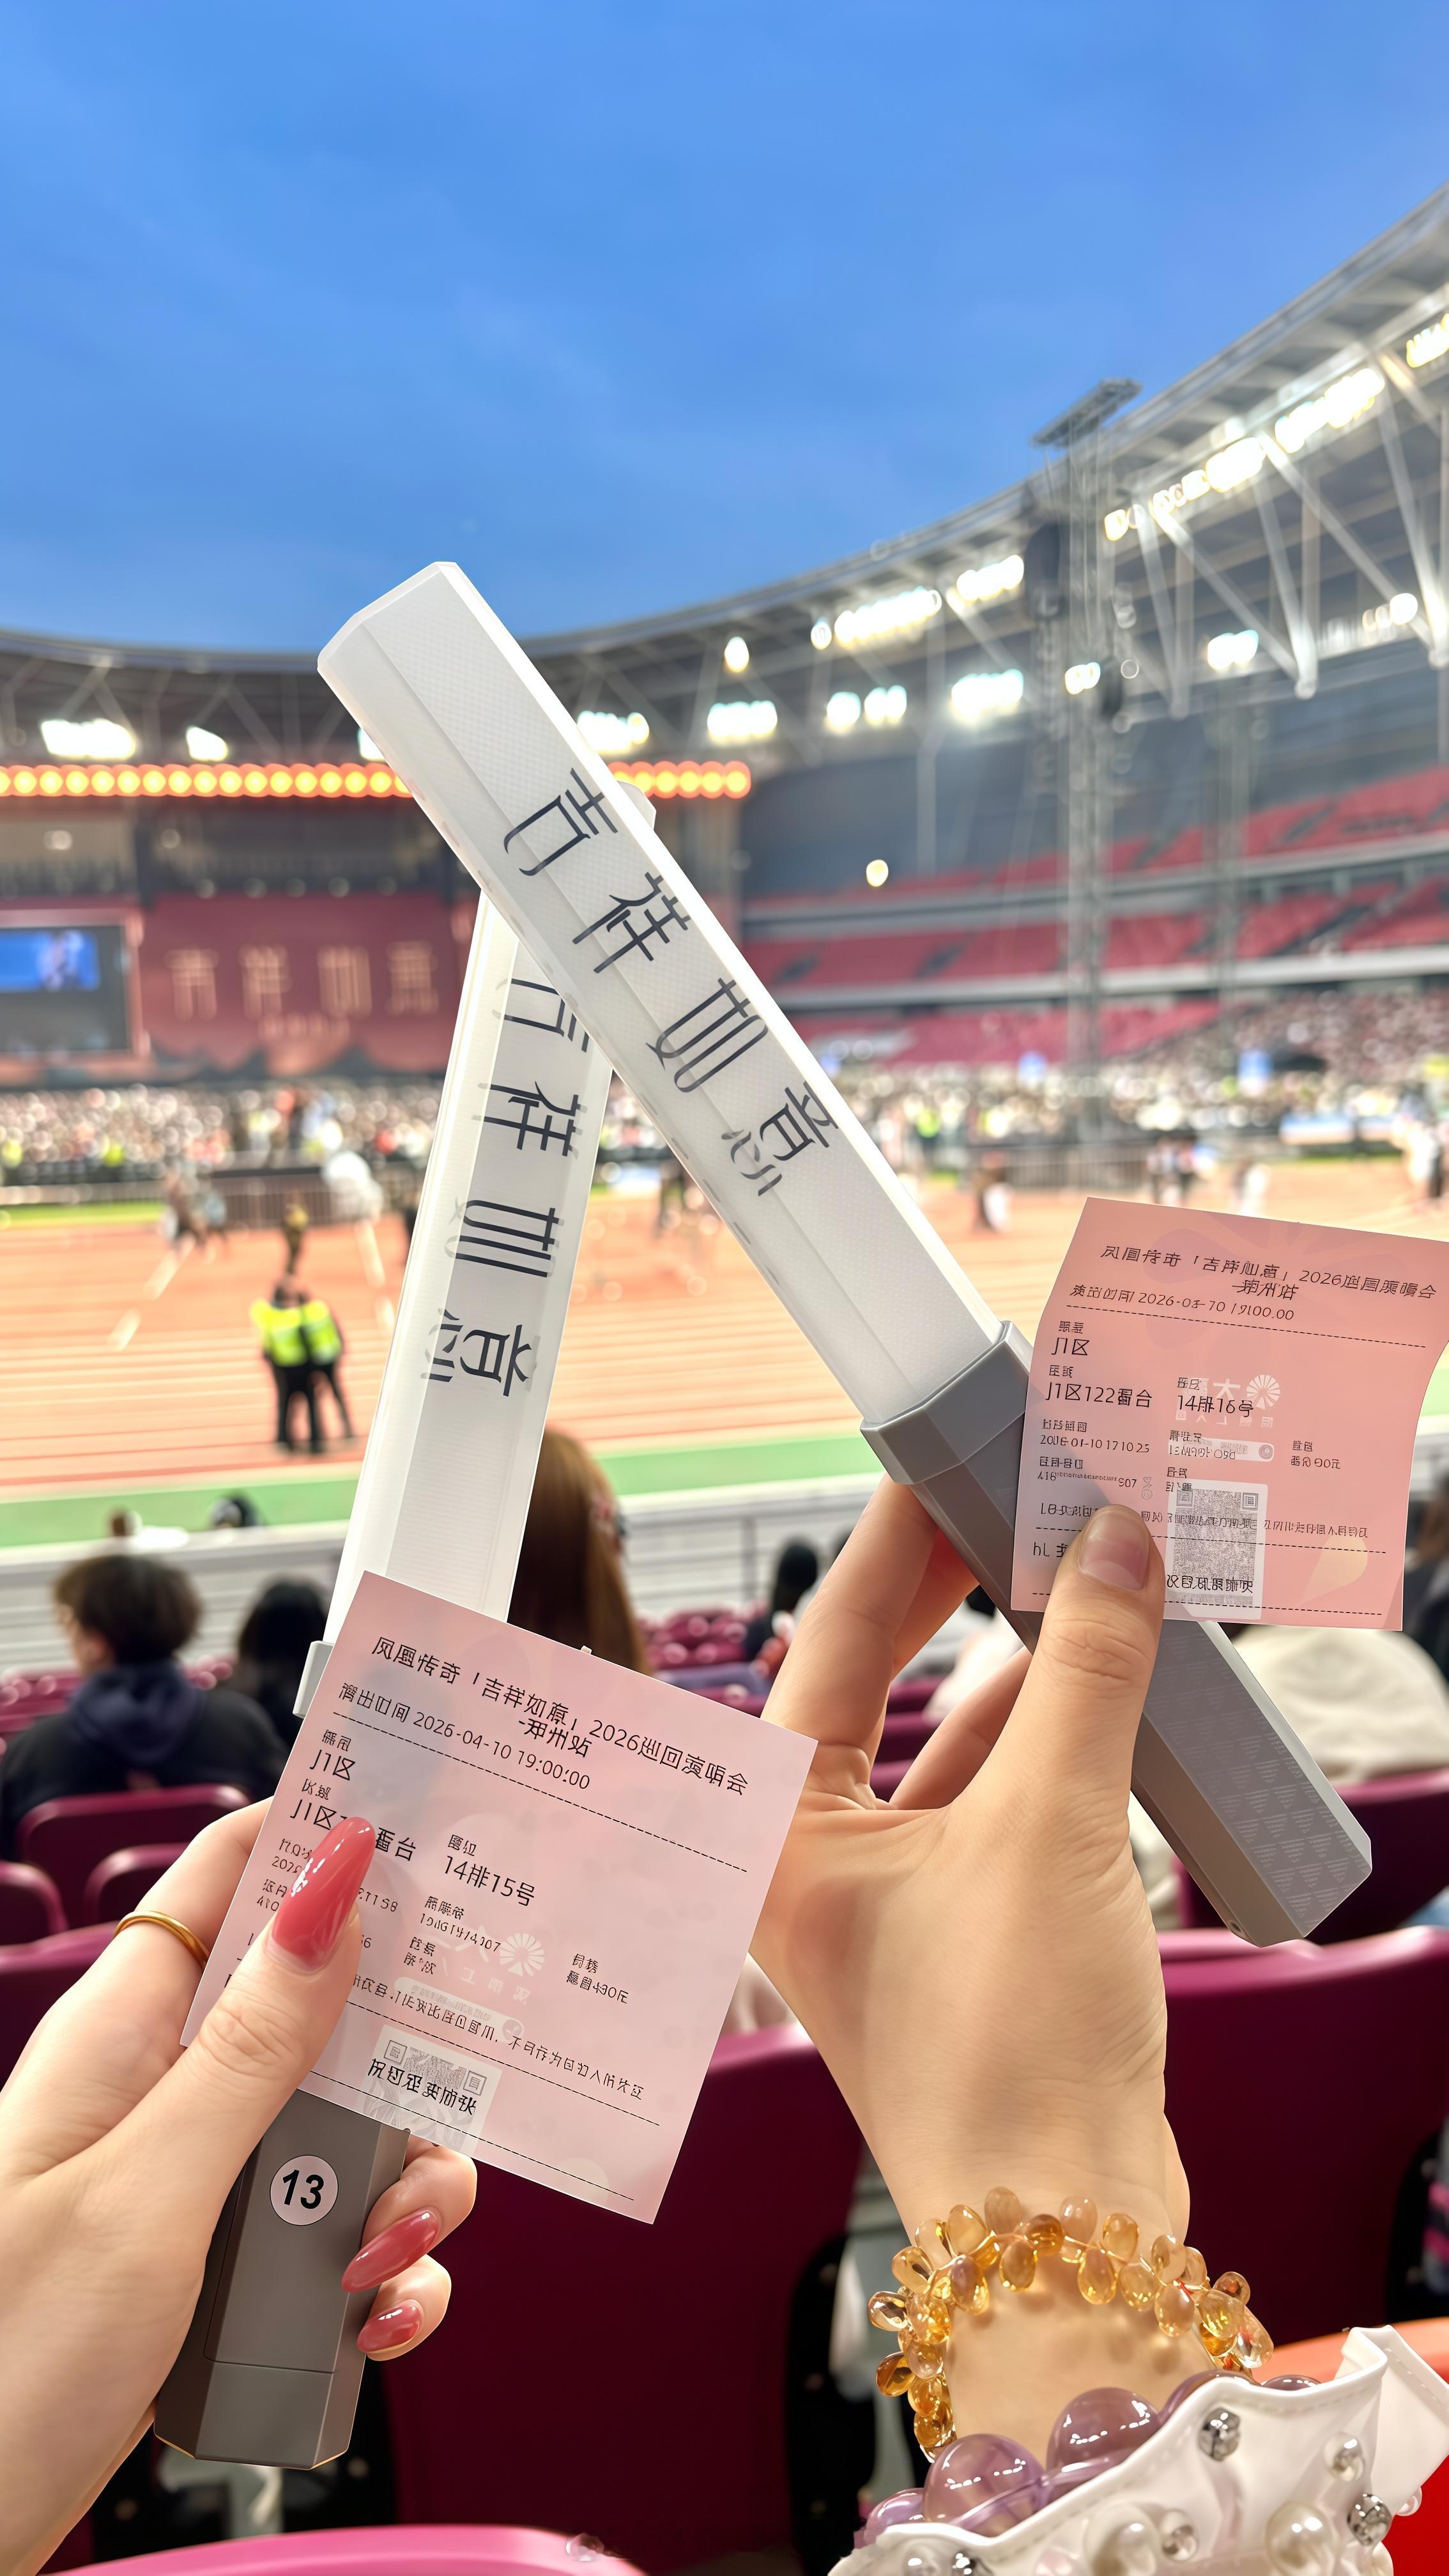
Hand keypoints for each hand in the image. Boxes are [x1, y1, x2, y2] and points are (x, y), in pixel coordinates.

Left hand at [0, 1808, 474, 2575]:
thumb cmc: (7, 2364)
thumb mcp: (148, 2197)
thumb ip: (252, 2047)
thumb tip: (334, 1882)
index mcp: (126, 2035)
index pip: (231, 1879)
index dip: (323, 1841)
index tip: (436, 1841)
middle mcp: (165, 2092)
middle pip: (322, 2013)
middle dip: (401, 2066)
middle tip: (433, 2115)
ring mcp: (197, 2186)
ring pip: (347, 2135)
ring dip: (397, 2194)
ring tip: (378, 2264)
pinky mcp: (222, 2275)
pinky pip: (333, 2242)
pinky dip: (373, 2282)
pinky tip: (370, 2326)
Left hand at [753, 1489, 1187, 2449]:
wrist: (1063, 2226)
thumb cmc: (1005, 2052)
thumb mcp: (1050, 1824)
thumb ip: (1082, 1671)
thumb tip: (1110, 1546)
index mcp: (776, 1833)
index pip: (830, 1639)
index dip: (894, 1539)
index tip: (944, 1458)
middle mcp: (805, 1863)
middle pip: (867, 1682)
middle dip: (940, 1594)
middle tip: (1002, 1497)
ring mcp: (877, 1905)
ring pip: (934, 1745)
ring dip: (1002, 1667)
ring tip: (1060, 1573)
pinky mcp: (950, 1937)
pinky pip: (983, 1805)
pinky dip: (1033, 1743)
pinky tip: (1077, 1685)